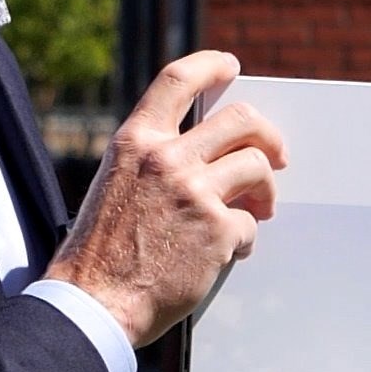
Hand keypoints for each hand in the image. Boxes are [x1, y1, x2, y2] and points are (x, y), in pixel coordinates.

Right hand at [47, 52, 285, 349]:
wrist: (94, 305)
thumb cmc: (99, 256)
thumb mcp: (115, 185)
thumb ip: (152, 162)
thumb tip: (199, 156)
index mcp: (136, 142)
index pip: (177, 80)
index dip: (210, 67)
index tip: (230, 67)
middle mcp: (167, 158)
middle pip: (241, 119)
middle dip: (268, 135)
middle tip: (277, 155)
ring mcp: (195, 192)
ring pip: (257, 166)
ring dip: (265, 190)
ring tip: (259, 209)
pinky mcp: (216, 230)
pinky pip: (250, 223)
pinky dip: (246, 238)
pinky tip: (231, 252)